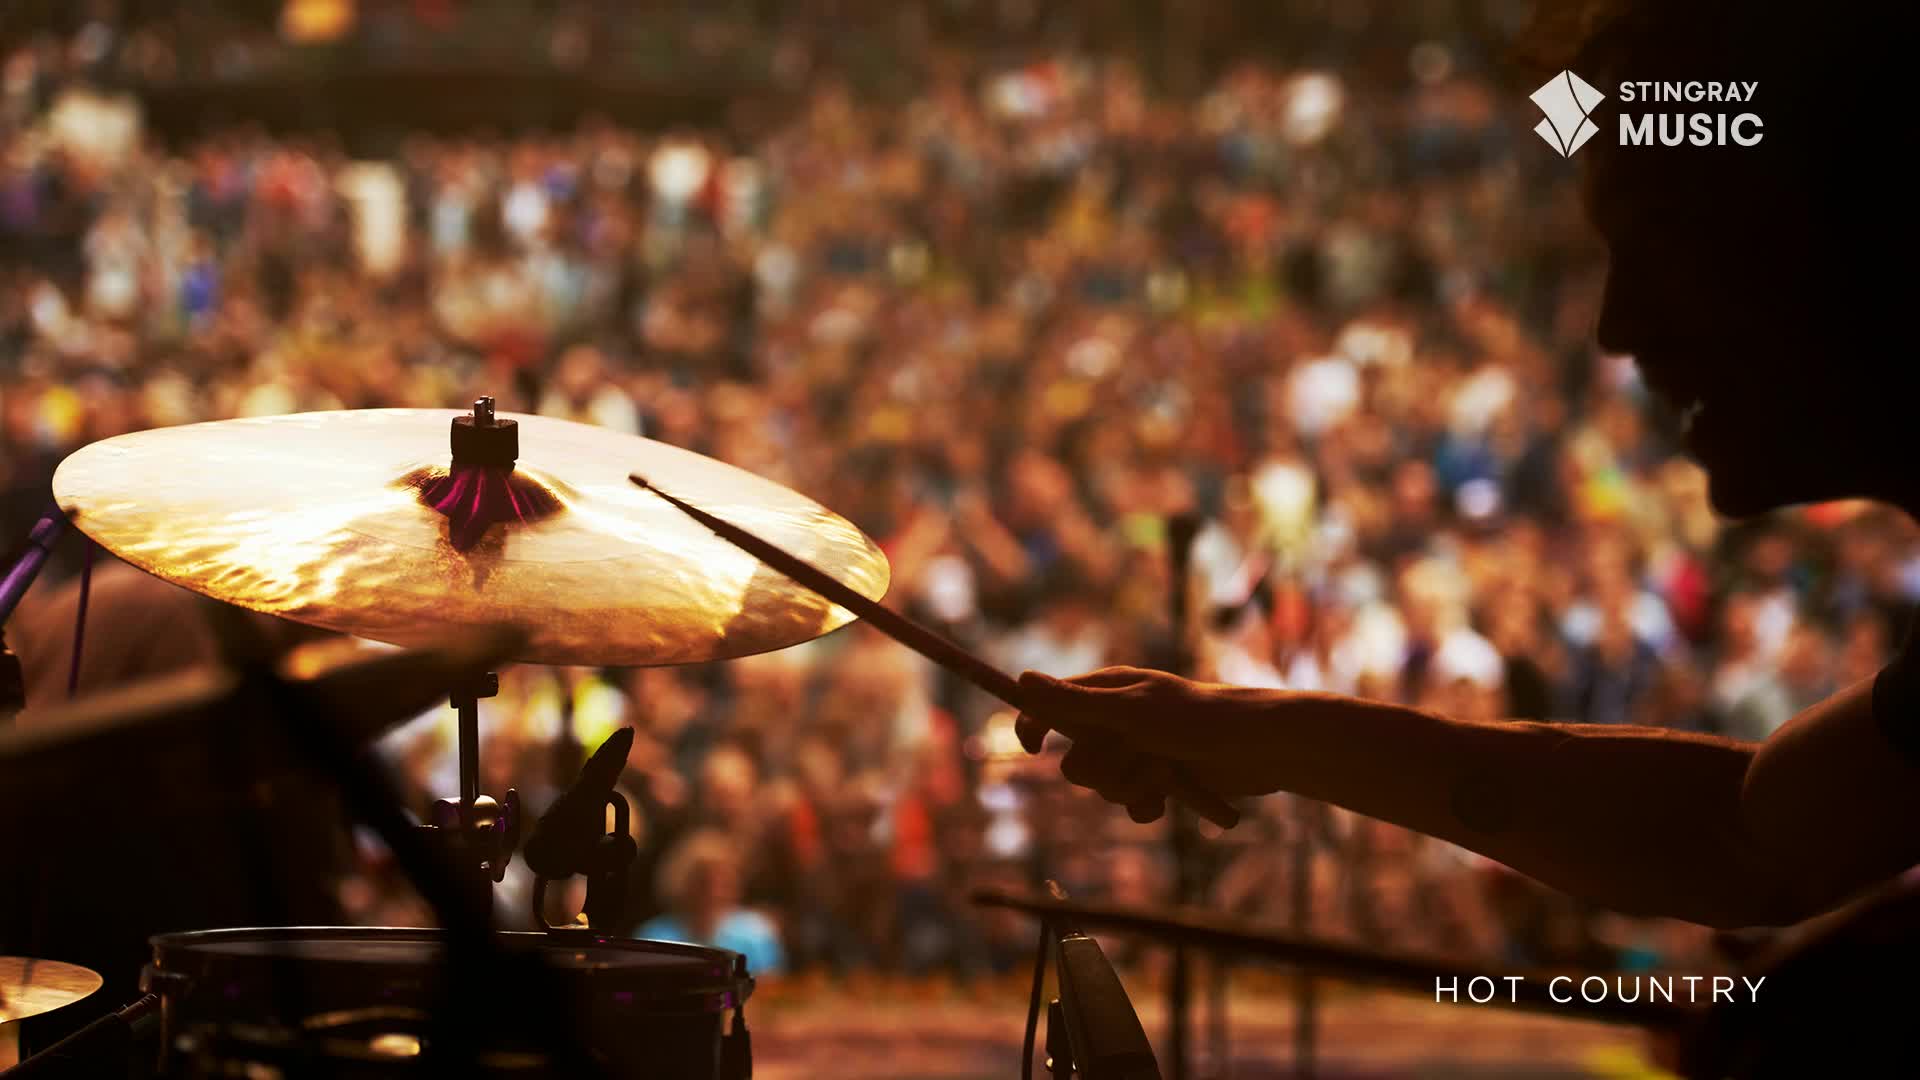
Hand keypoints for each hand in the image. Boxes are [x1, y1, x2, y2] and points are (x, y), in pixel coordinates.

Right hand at [1014, 666, 1285, 823]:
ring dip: (1131, 786)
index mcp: (1108, 690)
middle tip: (1136, 754)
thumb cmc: (1198, 720)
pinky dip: (1148, 804)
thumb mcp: (1130, 712)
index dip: (1035, 724)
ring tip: (1164, 773)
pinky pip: (1130, 805)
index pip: (1051, 705)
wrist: (1261, 749)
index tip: (1032, 748)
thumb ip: (1074, 702)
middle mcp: (1119, 719)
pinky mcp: (1161, 780)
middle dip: (1104, 768)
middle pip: (1075, 759)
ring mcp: (1140, 751)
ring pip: (1103, 786)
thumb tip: (1022, 679)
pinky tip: (1169, 799)